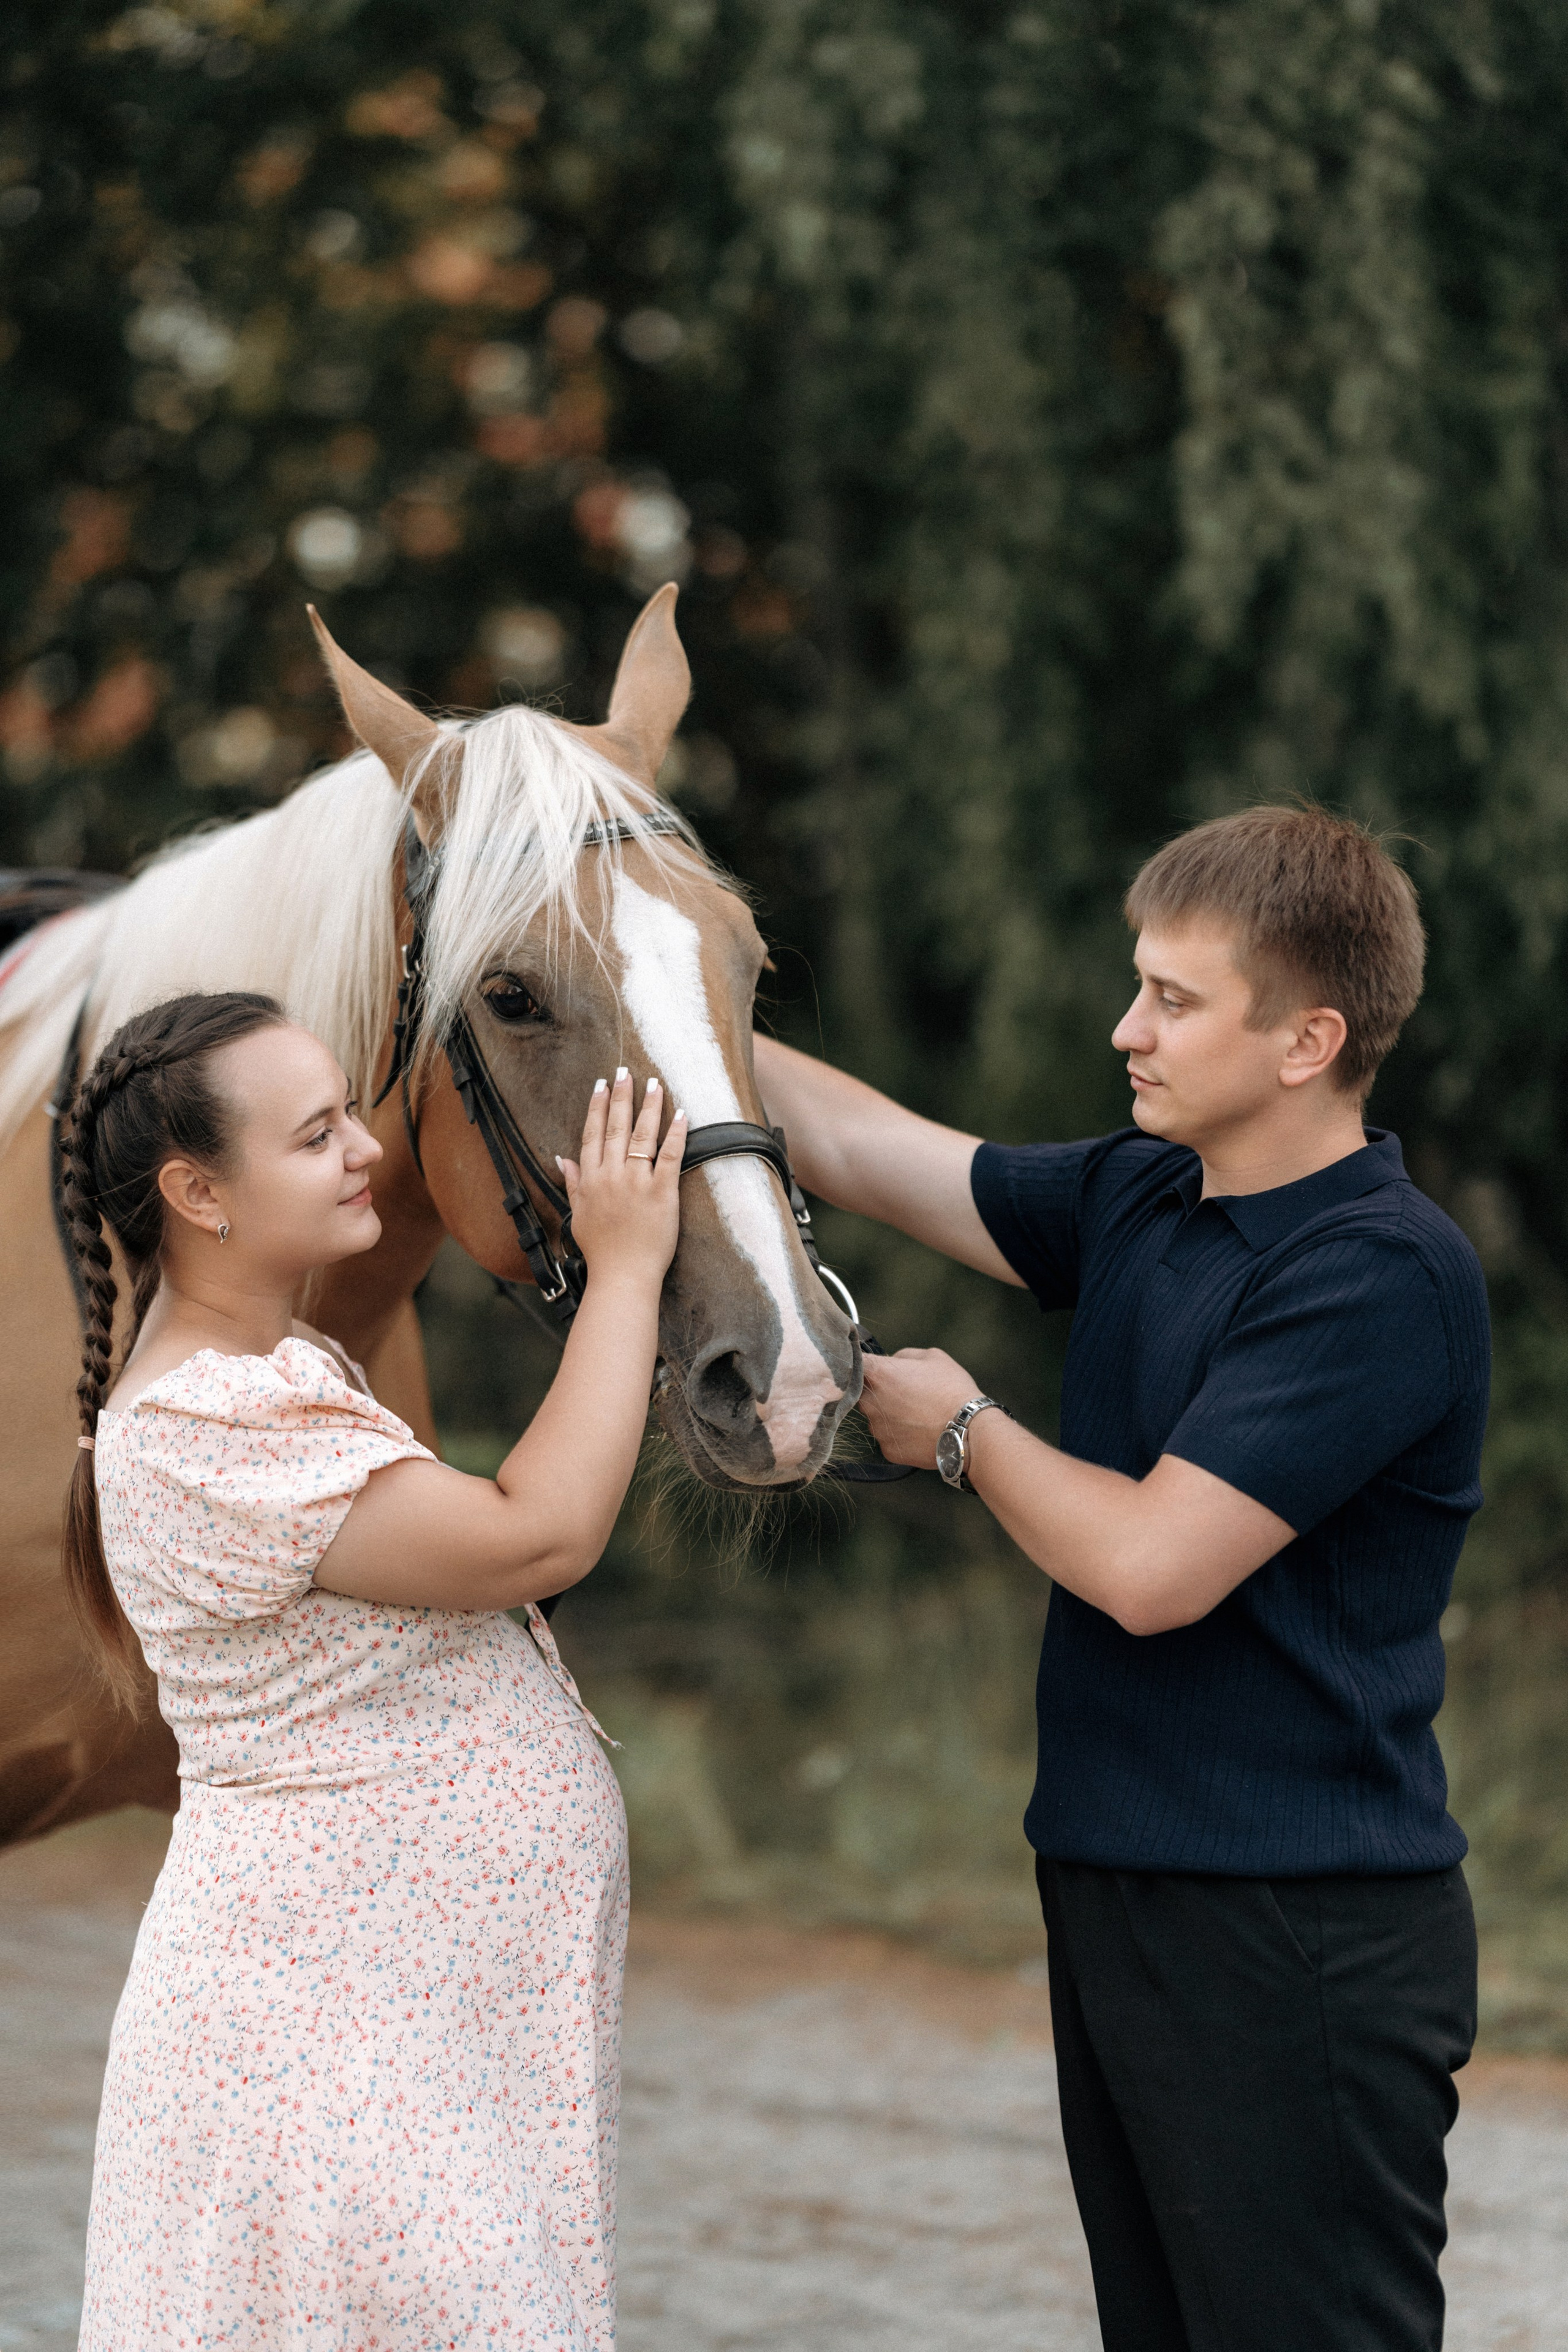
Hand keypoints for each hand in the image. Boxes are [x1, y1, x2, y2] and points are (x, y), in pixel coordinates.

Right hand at [558, 1070, 684, 1286]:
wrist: (623, 1277)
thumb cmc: (602, 1251)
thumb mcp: (578, 1216)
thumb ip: (572, 1184)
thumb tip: (560, 1159)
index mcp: (591, 1180)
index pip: (592, 1134)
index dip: (597, 1107)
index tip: (601, 1085)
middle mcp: (611, 1176)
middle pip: (615, 1127)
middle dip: (621, 1096)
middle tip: (625, 1071)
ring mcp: (637, 1183)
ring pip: (642, 1135)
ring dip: (648, 1106)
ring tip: (654, 1083)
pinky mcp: (662, 1193)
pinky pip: (670, 1156)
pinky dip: (676, 1133)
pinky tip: (681, 1114)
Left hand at [859, 1346, 984, 1468]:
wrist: (968, 1430)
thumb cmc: (952, 1388)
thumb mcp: (932, 1357)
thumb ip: (904, 1355)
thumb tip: (892, 1361)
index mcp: (878, 1374)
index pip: (852, 1362)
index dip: (859, 1362)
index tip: (867, 1364)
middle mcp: (870, 1402)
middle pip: (862, 1392)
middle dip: (877, 1390)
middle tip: (904, 1391)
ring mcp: (877, 1429)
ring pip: (875, 1417)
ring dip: (888, 1413)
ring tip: (917, 1413)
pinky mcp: (887, 1450)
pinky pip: (888, 1437)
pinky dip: (899, 1433)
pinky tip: (919, 1430)